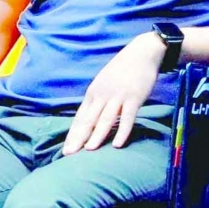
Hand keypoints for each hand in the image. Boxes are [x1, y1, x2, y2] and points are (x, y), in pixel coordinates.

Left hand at [62, 33, 164, 154]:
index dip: (73, 134)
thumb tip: (90, 118)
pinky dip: (122, 131)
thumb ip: (98, 99)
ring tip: (89, 150)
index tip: (66, 149)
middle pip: (89, 120)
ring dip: (97, 135)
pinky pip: (127, 117)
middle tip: (69, 154)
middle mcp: (102, 95)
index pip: (81, 117)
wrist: (142, 53)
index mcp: (94, 93)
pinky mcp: (134, 97)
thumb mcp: (105, 83)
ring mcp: (118, 96)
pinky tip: (118, 144)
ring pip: (105, 119)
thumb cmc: (123, 70)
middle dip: (78, 138)